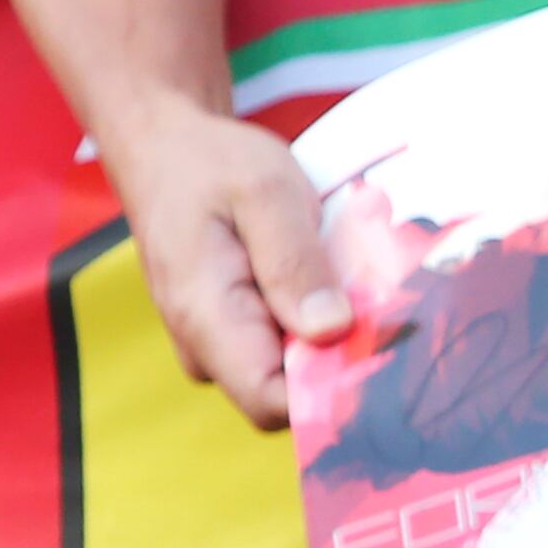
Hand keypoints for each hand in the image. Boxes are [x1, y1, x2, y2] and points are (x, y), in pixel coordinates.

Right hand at [102, 103, 350, 427]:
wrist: (164, 144)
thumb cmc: (210, 163)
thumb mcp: (265, 193)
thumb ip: (294, 263)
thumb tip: (331, 331)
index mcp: (206, 318)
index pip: (271, 403)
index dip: (331, 394)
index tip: (384, 354)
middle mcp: (205, 346)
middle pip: (289, 394)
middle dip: (340, 358)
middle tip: (379, 299)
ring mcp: (218, 342)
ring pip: (292, 371)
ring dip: (334, 336)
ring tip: (352, 276)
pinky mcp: (234, 329)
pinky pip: (286, 346)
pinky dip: (318, 320)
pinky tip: (333, 278)